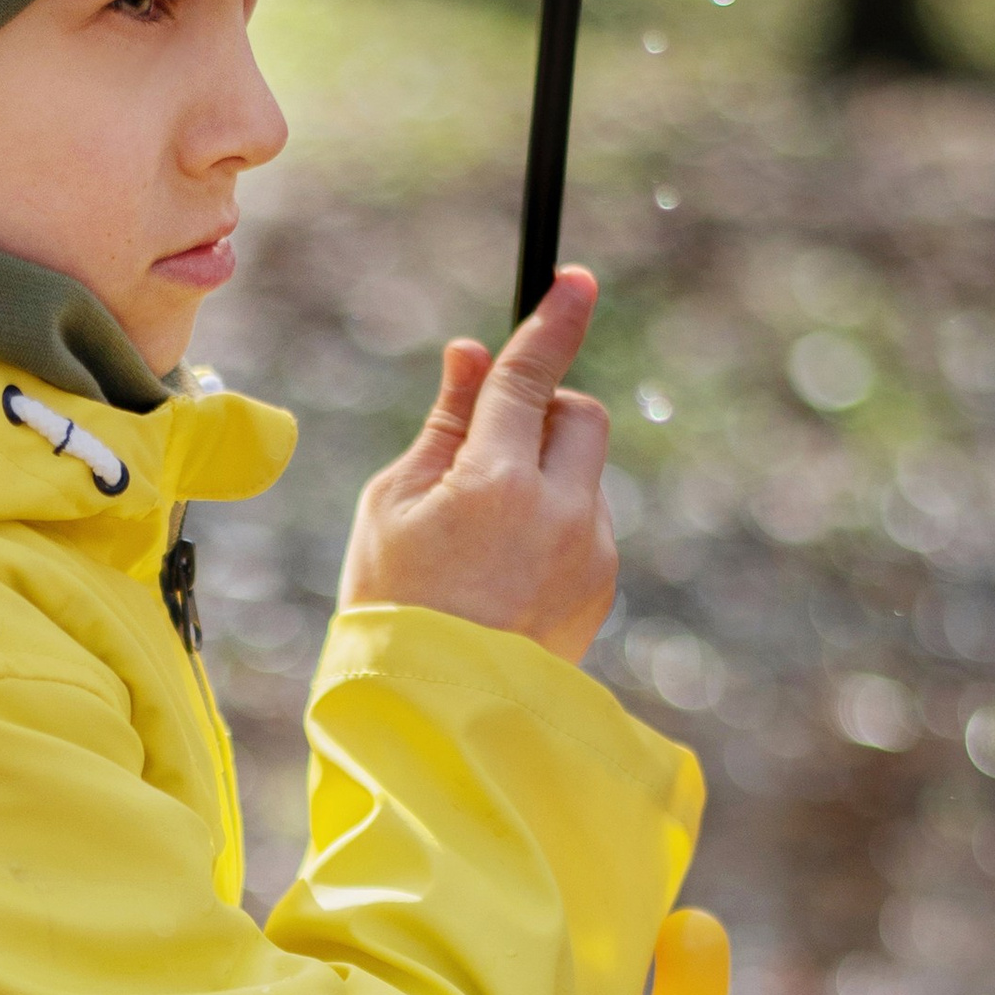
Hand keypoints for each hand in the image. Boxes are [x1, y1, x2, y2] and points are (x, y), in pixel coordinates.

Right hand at [336, 267, 617, 665]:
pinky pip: (586, 523)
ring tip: (484, 538)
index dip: (553, 322)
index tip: (577, 280)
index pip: (532, 378)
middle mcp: (561, 513)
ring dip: (545, 476)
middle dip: (546, 410)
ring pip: (583, 473)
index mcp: (497, 485)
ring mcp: (591, 552)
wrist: (434, 714)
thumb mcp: (394, 505)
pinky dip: (553, 524)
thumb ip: (444, 425)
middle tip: (491, 444)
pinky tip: (506, 572)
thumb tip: (473, 356)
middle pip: (580, 415)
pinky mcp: (602, 584)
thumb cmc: (393, 603)